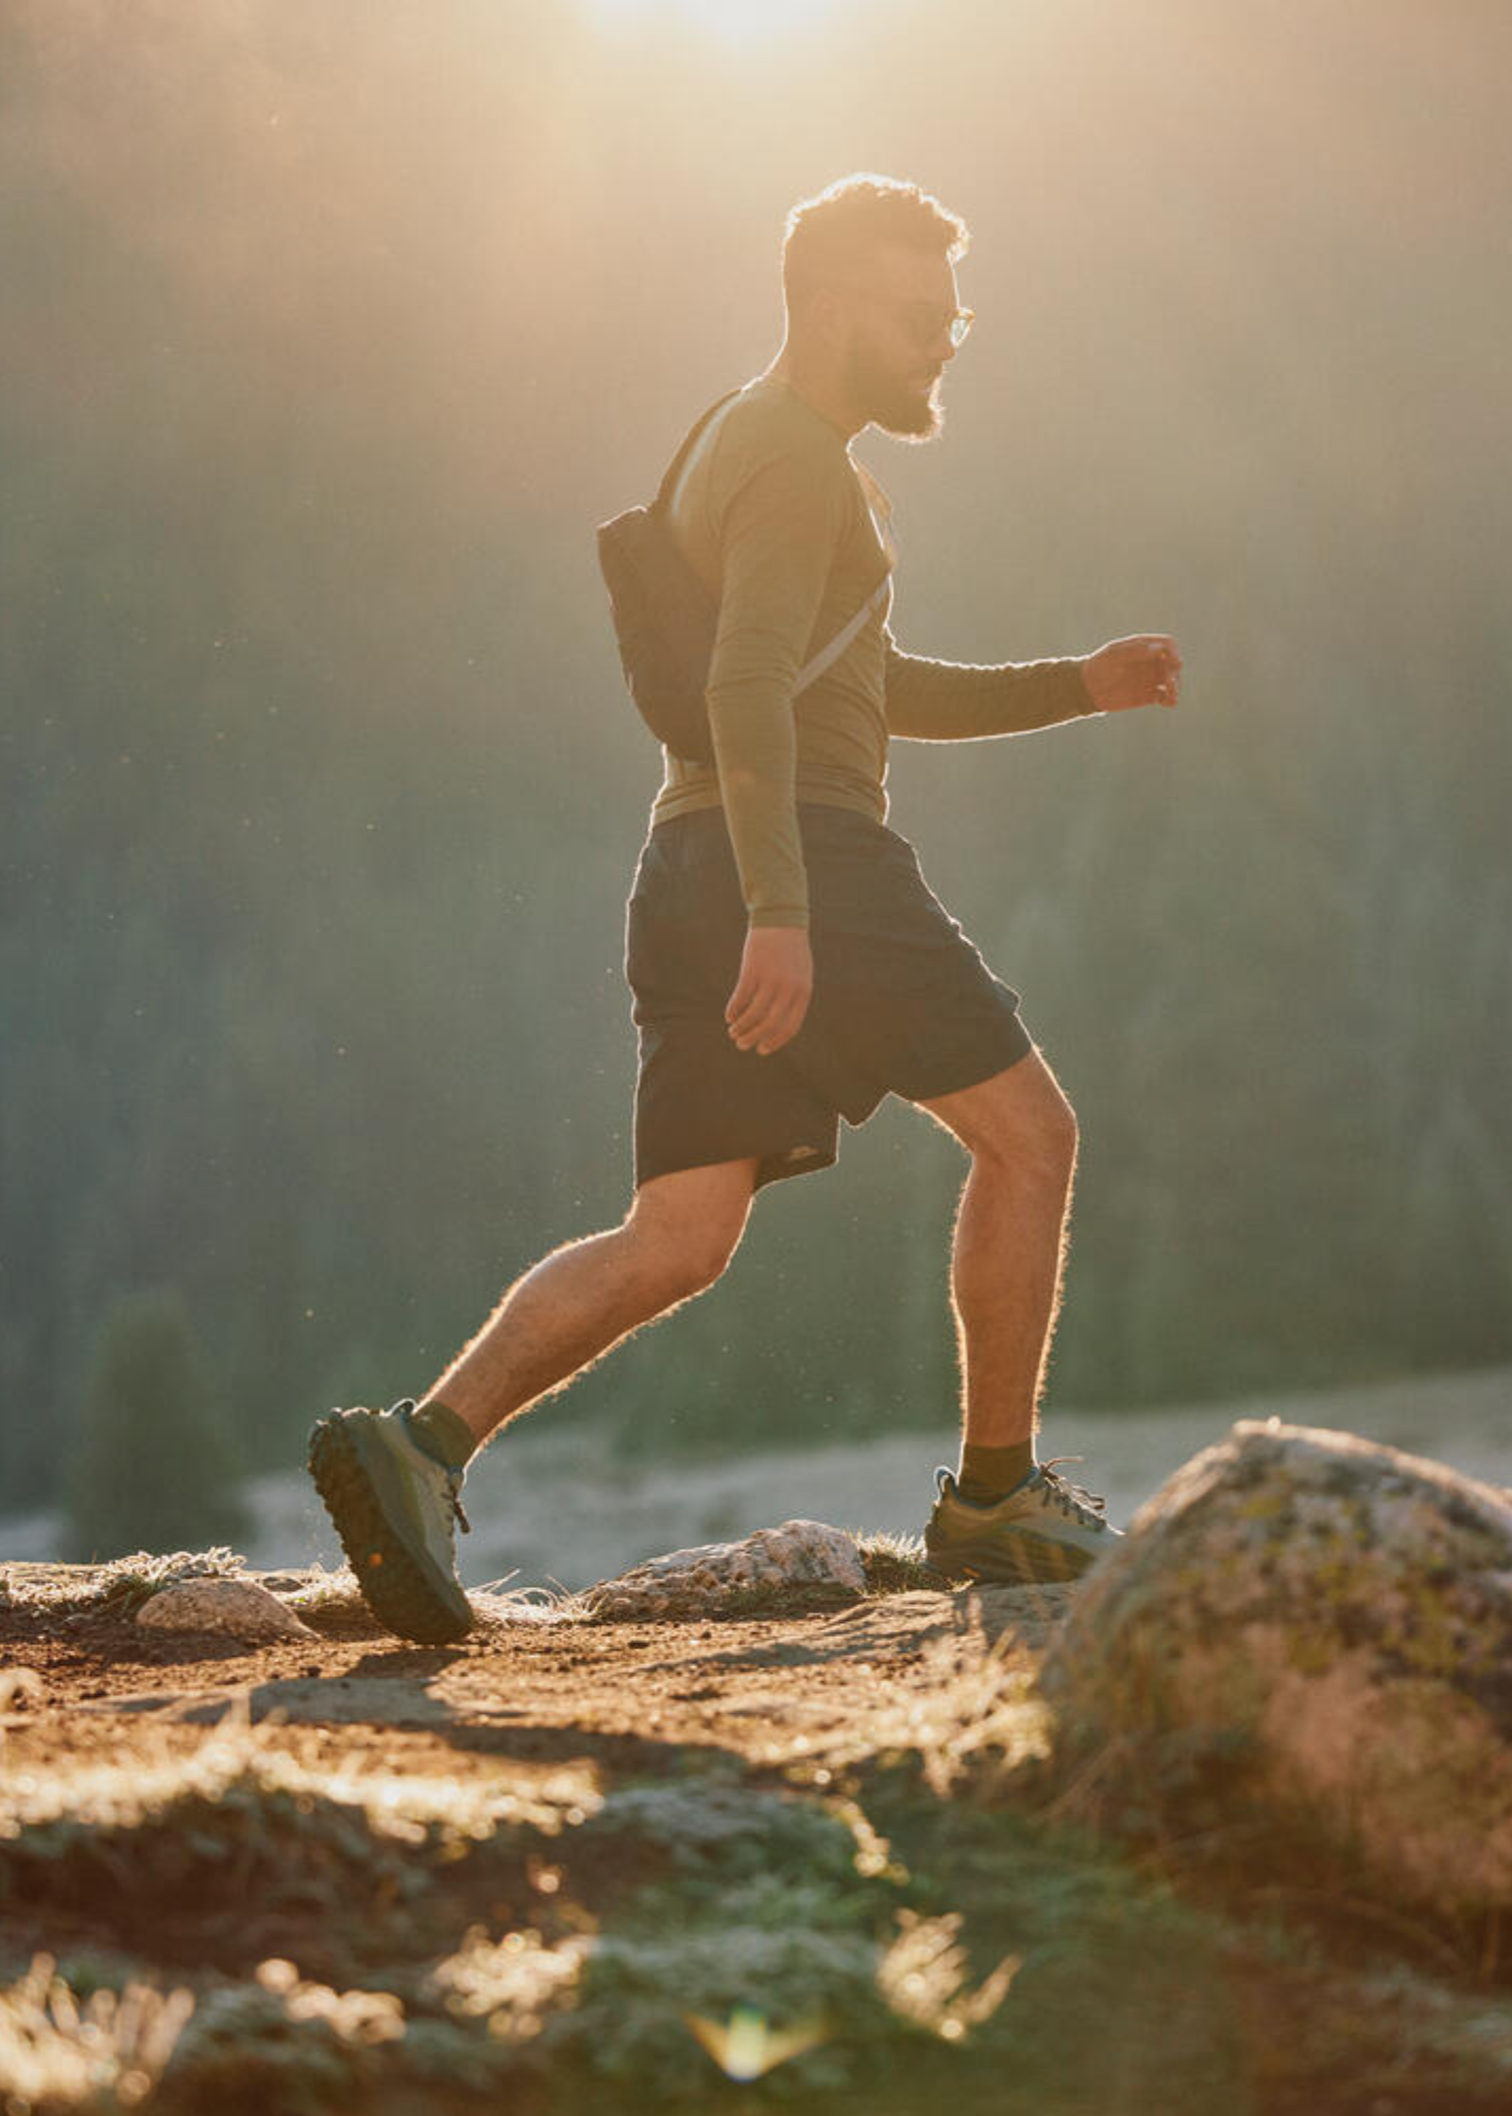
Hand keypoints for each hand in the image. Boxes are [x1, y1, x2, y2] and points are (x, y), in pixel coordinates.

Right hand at [726, 926, 812, 1055]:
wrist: (782, 919)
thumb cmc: (791, 950)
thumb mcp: (801, 974)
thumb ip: (794, 997)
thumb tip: (779, 1024)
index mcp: (803, 992)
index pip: (790, 1026)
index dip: (775, 1041)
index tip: (762, 1050)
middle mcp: (788, 989)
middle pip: (770, 1023)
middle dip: (754, 1037)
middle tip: (742, 1045)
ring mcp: (770, 979)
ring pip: (754, 1013)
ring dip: (742, 1026)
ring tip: (733, 1032)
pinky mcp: (753, 970)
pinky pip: (741, 997)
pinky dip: (734, 1009)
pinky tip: (729, 1016)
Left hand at [1081, 633, 1182, 711]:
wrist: (1087, 689)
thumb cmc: (1098, 667)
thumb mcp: (1113, 656)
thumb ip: (1134, 651)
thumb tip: (1158, 648)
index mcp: (1144, 646)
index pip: (1168, 644)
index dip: (1174, 652)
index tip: (1174, 662)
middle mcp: (1151, 661)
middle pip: (1173, 663)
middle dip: (1174, 672)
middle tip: (1168, 682)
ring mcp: (1152, 678)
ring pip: (1172, 680)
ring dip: (1175, 687)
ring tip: (1171, 695)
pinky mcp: (1149, 695)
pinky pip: (1165, 697)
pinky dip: (1170, 699)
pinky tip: (1169, 702)